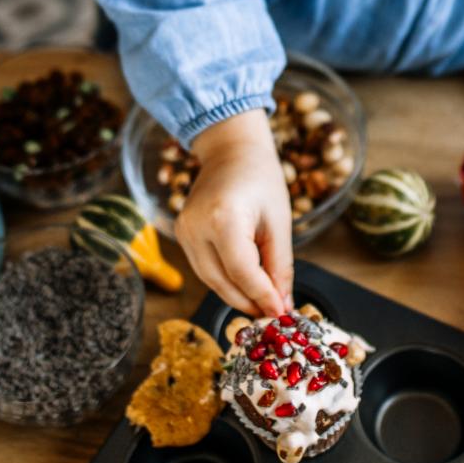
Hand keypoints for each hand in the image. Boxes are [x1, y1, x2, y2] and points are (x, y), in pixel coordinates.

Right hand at [177, 109, 293, 315]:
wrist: (231, 150)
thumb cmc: (260, 178)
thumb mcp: (279, 220)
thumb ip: (280, 265)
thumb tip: (282, 304)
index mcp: (223, 217)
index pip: (242, 272)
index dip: (262, 297)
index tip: (281, 312)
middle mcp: (196, 227)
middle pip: (222, 282)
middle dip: (250, 301)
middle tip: (274, 312)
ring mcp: (184, 231)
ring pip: (210, 280)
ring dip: (237, 294)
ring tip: (263, 301)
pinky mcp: (181, 235)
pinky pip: (204, 268)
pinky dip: (225, 279)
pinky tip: (245, 282)